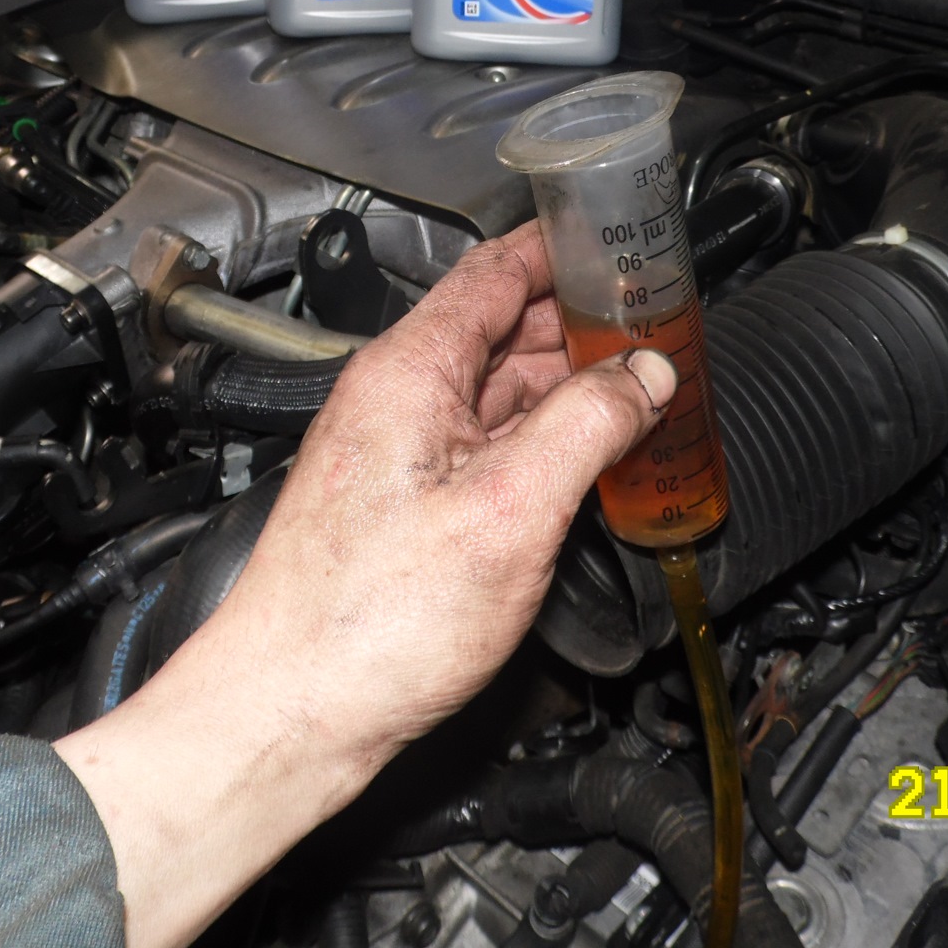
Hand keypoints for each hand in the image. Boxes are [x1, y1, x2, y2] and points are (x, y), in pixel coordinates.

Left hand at [57, 222, 677, 947]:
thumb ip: (588, 426)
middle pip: (502, 327)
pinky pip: (485, 443)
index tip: (618, 238)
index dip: (563, 248)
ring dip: (566, 382)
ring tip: (637, 386)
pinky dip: (542, 436)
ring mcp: (395, 451)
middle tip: (654, 324)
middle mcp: (394, 399)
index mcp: (408, 371)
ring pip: (497, 388)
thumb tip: (645, 374)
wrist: (293, 710)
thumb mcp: (512, 509)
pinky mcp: (401, 504)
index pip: (495, 270)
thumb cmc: (370, 622)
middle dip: (581, 320)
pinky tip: (584, 458)